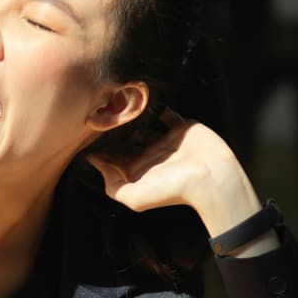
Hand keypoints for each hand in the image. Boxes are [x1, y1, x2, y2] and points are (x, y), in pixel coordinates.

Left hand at [87, 110, 267, 240]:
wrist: (211, 178)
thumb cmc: (173, 190)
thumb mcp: (134, 197)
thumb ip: (113, 185)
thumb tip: (98, 165)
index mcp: (138, 171)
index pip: (113, 158)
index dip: (100, 148)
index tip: (87, 135)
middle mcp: (149, 156)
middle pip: (125, 141)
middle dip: (114, 131)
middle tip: (100, 115)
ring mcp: (165, 141)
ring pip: (143, 126)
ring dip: (133, 117)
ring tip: (119, 104)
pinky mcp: (181, 128)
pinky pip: (166, 114)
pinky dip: (157, 108)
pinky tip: (146, 100)